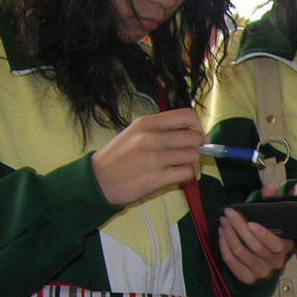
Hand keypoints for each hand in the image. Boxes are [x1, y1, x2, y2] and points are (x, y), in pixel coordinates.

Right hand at [91, 108, 205, 206]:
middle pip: (194, 137)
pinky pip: (186, 173)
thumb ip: (160, 130)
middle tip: (188, 153)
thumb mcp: (135, 133)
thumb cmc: (118, 157)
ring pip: (193, 156)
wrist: (99, 180)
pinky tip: (175, 175)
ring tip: (179, 165)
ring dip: (191, 162)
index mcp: (147, 123)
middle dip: (197, 147)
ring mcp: (155, 158)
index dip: (198, 127)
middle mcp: (152, 137)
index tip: (197, 137)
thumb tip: (190, 133)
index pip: (187, 116)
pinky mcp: (157, 178)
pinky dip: (186, 175)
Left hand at [219, 208, 296, 284]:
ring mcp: (261, 273)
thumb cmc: (271, 236)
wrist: (267, 262)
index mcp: (286, 250)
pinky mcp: (247, 278)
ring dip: (228, 235)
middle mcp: (275, 264)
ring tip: (223, 221)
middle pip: (253, 246)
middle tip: (228, 213)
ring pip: (240, 252)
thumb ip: (272, 202)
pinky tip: (221, 234)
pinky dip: (223, 246)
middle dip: (238, 227)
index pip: (275, 244)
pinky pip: (231, 261)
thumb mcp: (274, 219)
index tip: (249, 221)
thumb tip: (271, 186)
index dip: (261, 233)